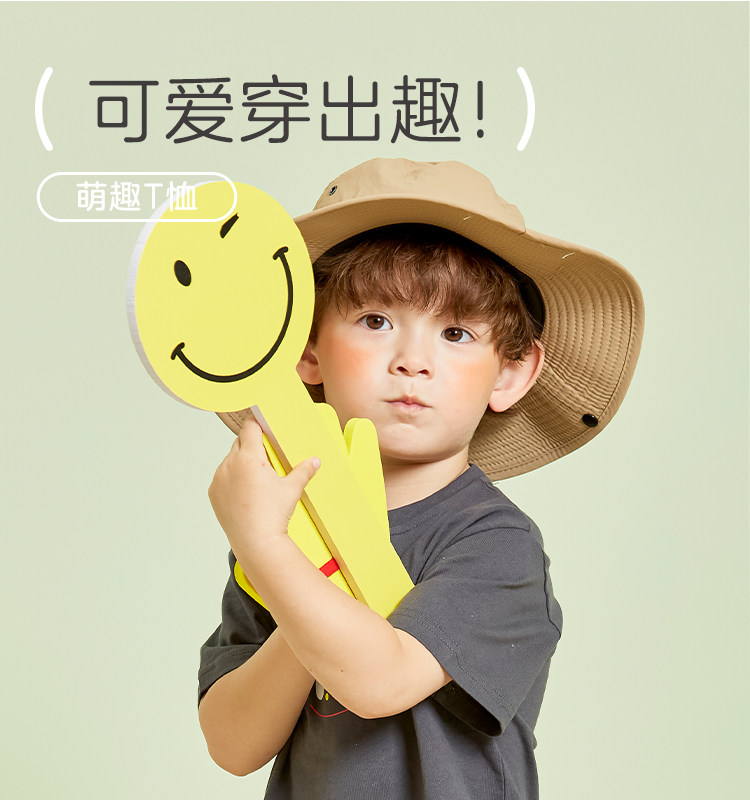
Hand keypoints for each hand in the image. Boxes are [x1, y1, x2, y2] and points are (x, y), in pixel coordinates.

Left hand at [208, 418, 320, 564]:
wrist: (256, 542)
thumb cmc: (273, 515)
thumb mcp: (292, 489)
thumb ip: (303, 470)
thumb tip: (314, 461)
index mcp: (248, 457)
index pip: (250, 428)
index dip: (258, 423)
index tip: (263, 424)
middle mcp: (230, 464)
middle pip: (239, 442)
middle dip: (252, 444)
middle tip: (266, 454)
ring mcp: (219, 479)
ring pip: (230, 460)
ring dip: (241, 461)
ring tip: (256, 476)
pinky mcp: (214, 493)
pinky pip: (222, 477)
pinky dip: (232, 478)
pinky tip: (245, 490)